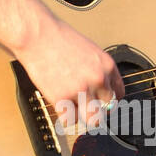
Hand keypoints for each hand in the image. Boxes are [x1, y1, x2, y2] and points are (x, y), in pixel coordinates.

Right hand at [16, 11, 123, 128]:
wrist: (37, 35)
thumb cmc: (58, 39)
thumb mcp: (89, 50)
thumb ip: (97, 69)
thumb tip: (100, 89)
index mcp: (107, 65)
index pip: (118, 93)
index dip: (107, 99)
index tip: (99, 101)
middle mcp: (98, 79)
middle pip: (107, 109)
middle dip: (96, 108)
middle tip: (84, 104)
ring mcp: (81, 90)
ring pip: (92, 119)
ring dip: (82, 115)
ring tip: (72, 106)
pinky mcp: (62, 98)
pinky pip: (69, 120)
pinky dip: (64, 116)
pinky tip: (59, 104)